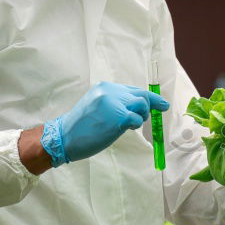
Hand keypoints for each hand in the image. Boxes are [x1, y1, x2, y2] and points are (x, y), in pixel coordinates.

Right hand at [42, 81, 168, 166]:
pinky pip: (137, 119)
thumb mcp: (96, 106)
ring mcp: (114, 103)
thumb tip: (138, 106)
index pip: (132, 89)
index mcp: (105, 87)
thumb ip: (115, 102)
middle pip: (141, 95)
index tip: (161, 103)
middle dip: (151, 105)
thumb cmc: (81, 126)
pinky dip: (136, 124)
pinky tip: (129, 128)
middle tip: (155, 113)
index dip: (149, 97)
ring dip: (143, 115)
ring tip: (133, 124)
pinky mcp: (118, 117)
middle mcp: (110, 91)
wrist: (64, 137)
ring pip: (142, 104)